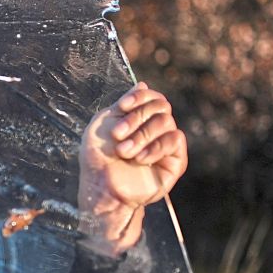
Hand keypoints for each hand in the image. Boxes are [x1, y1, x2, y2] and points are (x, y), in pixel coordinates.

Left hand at [78, 82, 187, 254]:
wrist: (101, 188)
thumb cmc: (97, 158)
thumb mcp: (102, 124)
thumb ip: (123, 103)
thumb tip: (144, 83)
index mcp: (139, 119)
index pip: (151, 96)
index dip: (139, 97)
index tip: (122, 107)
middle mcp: (155, 129)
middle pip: (161, 106)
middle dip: (136, 118)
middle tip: (117, 136)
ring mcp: (165, 145)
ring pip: (166, 122)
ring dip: (142, 135)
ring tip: (124, 151)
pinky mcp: (175, 161)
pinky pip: (175, 140)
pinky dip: (155, 147)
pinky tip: (140, 158)